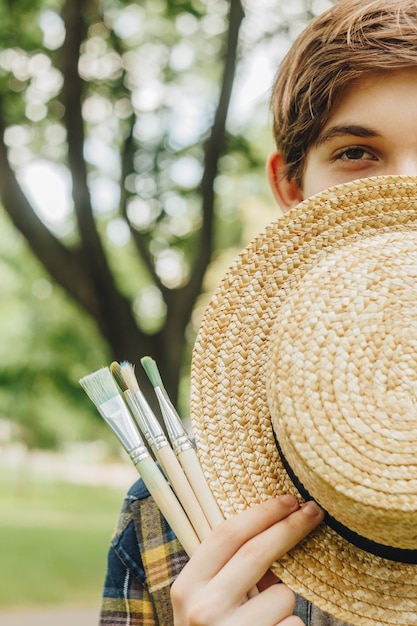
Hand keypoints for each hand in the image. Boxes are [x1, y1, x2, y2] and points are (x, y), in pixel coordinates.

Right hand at [171, 495, 323, 625]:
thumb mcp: (203, 601)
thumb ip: (225, 569)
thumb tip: (273, 529)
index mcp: (186, 587)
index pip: (226, 534)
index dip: (261, 512)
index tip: (287, 499)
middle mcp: (202, 610)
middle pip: (257, 552)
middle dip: (290, 527)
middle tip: (313, 511)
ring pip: (282, 596)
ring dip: (284, 603)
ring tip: (265, 621)